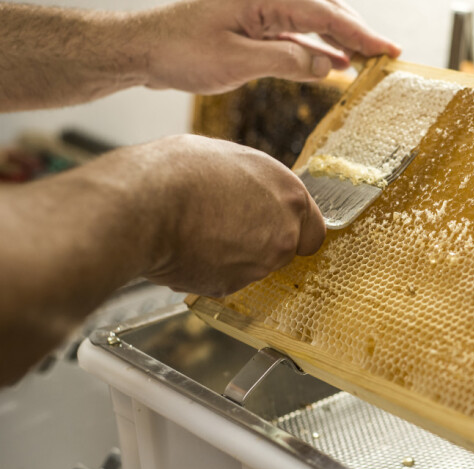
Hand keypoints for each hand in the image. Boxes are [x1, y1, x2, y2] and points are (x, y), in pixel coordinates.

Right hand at [131, 134, 325, 295]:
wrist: (142, 205)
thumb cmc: (179, 171)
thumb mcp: (229, 158)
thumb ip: (256, 183)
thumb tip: (254, 190)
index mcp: (290, 196)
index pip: (313, 229)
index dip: (293, 229)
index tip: (275, 226)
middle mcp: (284, 235)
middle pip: (284, 250)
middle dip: (261, 242)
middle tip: (226, 224)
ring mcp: (258, 265)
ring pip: (252, 266)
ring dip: (233, 256)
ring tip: (199, 231)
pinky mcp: (229, 286)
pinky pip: (223, 279)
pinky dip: (209, 270)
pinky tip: (186, 248)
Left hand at [140, 0, 400, 93]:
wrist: (143, 50)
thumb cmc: (180, 50)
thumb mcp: (236, 62)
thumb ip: (286, 62)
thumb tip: (329, 66)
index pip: (324, 13)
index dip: (361, 32)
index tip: (389, 49)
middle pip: (325, 11)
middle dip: (358, 33)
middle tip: (389, 55)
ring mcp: (262, 10)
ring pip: (314, 23)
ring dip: (341, 41)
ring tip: (370, 60)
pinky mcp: (256, 26)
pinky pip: (297, 36)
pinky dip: (318, 50)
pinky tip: (337, 63)